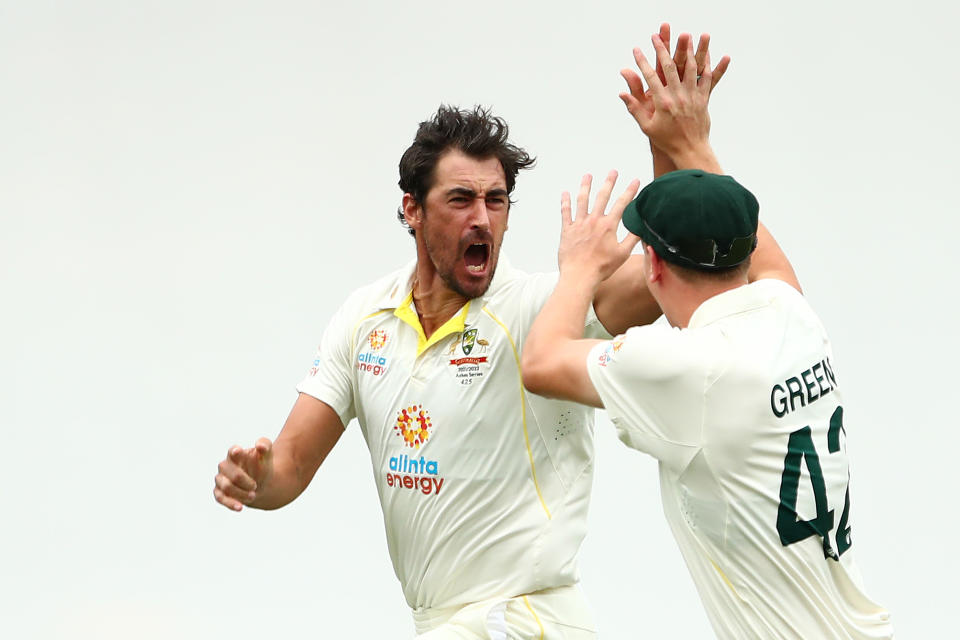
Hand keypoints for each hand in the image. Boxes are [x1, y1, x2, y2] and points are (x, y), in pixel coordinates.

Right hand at [214, 437, 273, 510]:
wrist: (261, 484)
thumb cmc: (262, 466)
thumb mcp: (267, 455)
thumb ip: (265, 445)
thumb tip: (260, 446)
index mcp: (235, 454)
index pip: (232, 451)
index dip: (234, 452)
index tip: (238, 451)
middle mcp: (225, 466)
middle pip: (229, 471)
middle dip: (243, 480)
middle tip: (255, 485)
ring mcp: (220, 479)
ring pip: (226, 486)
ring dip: (240, 492)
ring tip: (253, 495)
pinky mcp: (219, 492)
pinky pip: (220, 498)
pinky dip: (230, 503)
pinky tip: (240, 507)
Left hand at [558, 171, 640, 286]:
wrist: (579, 276)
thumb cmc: (601, 268)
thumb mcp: (623, 254)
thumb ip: (633, 238)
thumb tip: (643, 226)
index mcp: (608, 226)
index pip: (622, 204)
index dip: (630, 191)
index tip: (635, 180)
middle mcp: (594, 221)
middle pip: (602, 197)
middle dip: (609, 182)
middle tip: (613, 172)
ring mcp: (579, 224)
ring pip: (582, 200)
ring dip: (585, 186)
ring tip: (588, 176)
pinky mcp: (567, 231)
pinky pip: (565, 213)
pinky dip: (565, 202)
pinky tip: (565, 193)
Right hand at [620, 24, 728, 171]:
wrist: (690, 150)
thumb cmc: (666, 140)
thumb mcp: (646, 126)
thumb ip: (634, 108)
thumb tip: (621, 93)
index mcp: (662, 103)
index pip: (649, 77)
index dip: (642, 62)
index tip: (636, 50)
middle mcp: (678, 96)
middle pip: (670, 67)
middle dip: (662, 49)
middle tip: (656, 35)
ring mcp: (692, 97)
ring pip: (690, 68)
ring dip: (687, 50)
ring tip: (684, 36)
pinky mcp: (703, 99)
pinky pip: (707, 78)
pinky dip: (707, 65)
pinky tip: (705, 54)